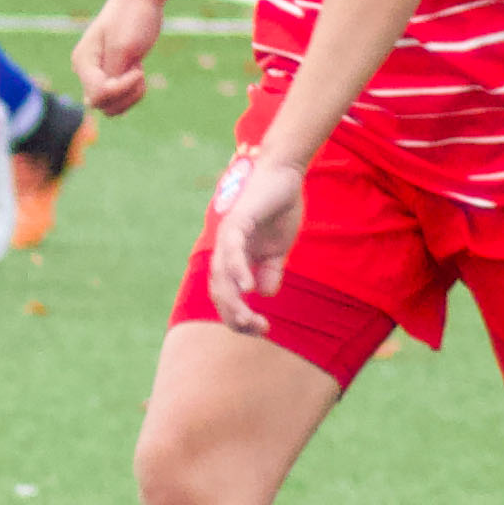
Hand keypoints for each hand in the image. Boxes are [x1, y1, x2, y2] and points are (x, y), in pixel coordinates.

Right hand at [74, 0, 165, 116]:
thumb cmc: (132, 18)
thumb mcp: (123, 47)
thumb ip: (110, 75)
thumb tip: (96, 101)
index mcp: (83, 61)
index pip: (98, 94)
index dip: (121, 89)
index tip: (138, 70)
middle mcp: (86, 70)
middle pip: (103, 104)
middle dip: (126, 94)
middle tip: (139, 71)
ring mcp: (98, 73)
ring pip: (111, 106)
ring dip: (131, 96)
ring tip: (139, 72)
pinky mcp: (111, 74)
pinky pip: (120, 98)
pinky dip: (133, 92)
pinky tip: (138, 71)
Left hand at [200, 149, 305, 335]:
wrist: (285, 174)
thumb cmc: (280, 208)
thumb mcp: (277, 249)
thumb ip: (270, 271)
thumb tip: (264, 294)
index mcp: (233, 257)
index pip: (226, 294)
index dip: (238, 315)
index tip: (260, 330)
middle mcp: (224, 249)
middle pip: (218, 290)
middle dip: (233, 315)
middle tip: (255, 329)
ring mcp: (228, 235)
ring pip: (221, 275)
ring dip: (232, 300)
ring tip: (246, 319)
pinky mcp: (237, 221)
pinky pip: (232, 250)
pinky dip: (237, 271)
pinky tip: (247, 289)